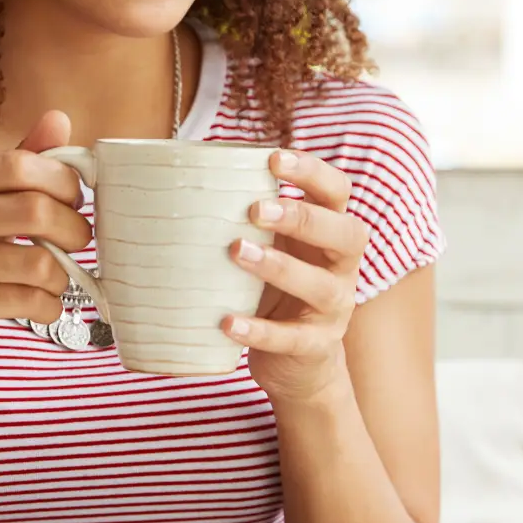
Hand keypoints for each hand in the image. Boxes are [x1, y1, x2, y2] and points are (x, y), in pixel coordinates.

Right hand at [0, 111, 90, 367]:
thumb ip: (22, 161)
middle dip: (73, 228)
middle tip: (78, 239)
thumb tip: (59, 118)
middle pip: (34, 210)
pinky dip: (48, 305)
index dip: (61, 180)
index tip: (74, 198)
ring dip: (61, 274)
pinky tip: (40, 303)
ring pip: (38, 262)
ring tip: (55, 276)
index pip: (18, 165)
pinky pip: (28, 300)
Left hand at [222, 149, 369, 404]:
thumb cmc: (272, 288)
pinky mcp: (315, 347)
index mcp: (328, 232)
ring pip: (321, 286)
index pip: (337, 191)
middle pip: (345, 233)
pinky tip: (226, 322)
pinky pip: (291, 339)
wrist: (298, 363)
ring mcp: (333, 309)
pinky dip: (258, 331)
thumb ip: (243, 216)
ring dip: (279, 266)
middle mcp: (340, 267)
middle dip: (301, 217)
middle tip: (253, 210)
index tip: (273, 158)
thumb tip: (177, 175)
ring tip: (237, 252)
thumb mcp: (268, 246)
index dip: (312, 172)